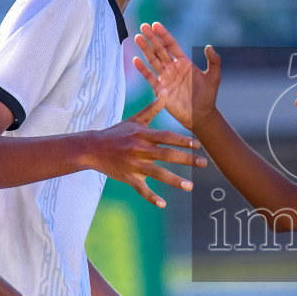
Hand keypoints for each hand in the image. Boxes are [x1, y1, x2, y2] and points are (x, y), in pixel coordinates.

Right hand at [85, 94, 206, 207]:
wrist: (92, 148)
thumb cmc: (116, 133)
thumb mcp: (134, 120)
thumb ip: (152, 108)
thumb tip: (166, 91)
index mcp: (143, 135)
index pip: (166, 137)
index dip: (182, 141)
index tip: (198, 145)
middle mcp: (140, 149)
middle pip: (167, 155)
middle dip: (187, 159)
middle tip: (204, 164)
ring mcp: (134, 165)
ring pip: (157, 174)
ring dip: (175, 180)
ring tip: (190, 186)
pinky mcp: (128, 177)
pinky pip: (141, 189)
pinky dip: (151, 197)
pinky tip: (163, 204)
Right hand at [133, 22, 220, 131]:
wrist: (201, 115)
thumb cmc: (208, 96)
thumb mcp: (214, 77)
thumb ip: (214, 61)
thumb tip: (209, 46)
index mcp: (184, 63)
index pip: (172, 45)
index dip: (164, 35)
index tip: (155, 24)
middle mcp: (173, 68)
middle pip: (160, 50)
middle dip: (151, 38)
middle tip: (143, 26)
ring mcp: (165, 78)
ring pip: (153, 60)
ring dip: (145, 49)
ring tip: (137, 37)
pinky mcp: (159, 89)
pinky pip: (149, 77)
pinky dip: (142, 69)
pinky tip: (136, 60)